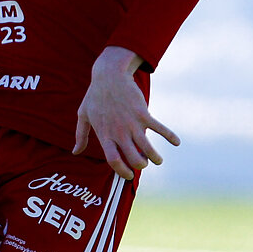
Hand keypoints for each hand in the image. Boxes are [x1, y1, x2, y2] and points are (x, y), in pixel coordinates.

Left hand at [73, 46, 179, 179]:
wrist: (109, 75)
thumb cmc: (95, 96)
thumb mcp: (83, 116)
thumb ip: (81, 136)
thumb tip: (76, 152)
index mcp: (105, 135)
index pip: (114, 160)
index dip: (122, 171)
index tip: (128, 175)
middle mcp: (119, 132)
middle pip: (134, 158)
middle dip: (140, 165)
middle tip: (143, 164)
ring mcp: (132, 123)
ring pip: (147, 148)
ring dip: (155, 157)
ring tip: (158, 160)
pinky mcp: (143, 113)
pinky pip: (160, 128)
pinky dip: (170, 136)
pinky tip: (177, 142)